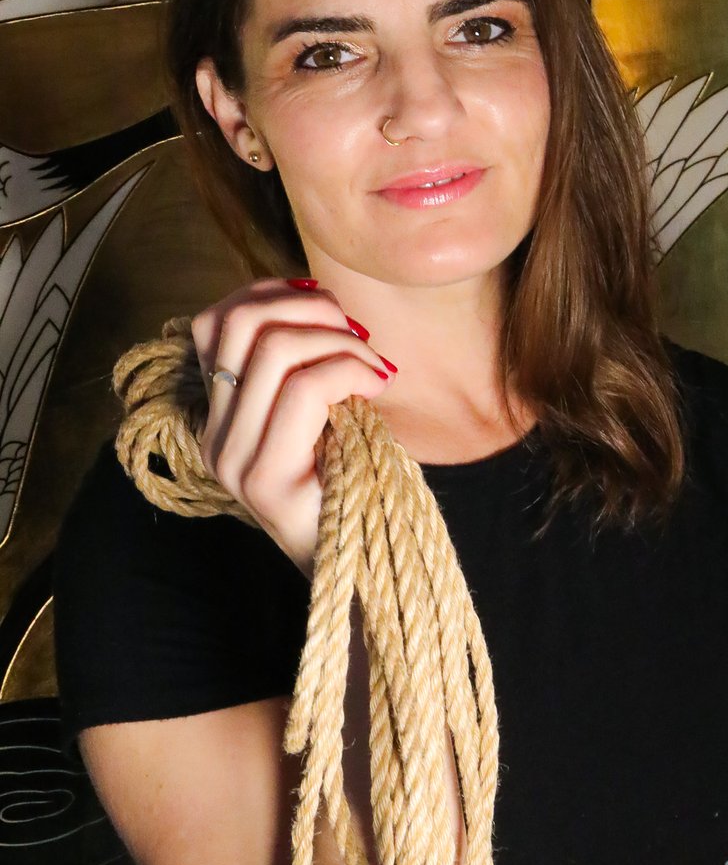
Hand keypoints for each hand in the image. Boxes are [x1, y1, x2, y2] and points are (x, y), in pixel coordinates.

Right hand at [191, 278, 396, 573]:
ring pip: (275, 350)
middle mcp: (212, 436)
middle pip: (240, 323)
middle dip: (312, 310)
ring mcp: (232, 460)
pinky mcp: (266, 480)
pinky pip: (305, 389)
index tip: (328, 304)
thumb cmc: (353, 484)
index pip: (215, 322)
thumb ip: (305, 362)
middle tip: (360, 336)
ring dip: (340, 342)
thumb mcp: (323, 411)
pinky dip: (350, 370)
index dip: (270, 292)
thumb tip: (318, 297)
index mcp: (217, 415)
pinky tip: (378, 387)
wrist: (362, 572)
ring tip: (375, 368)